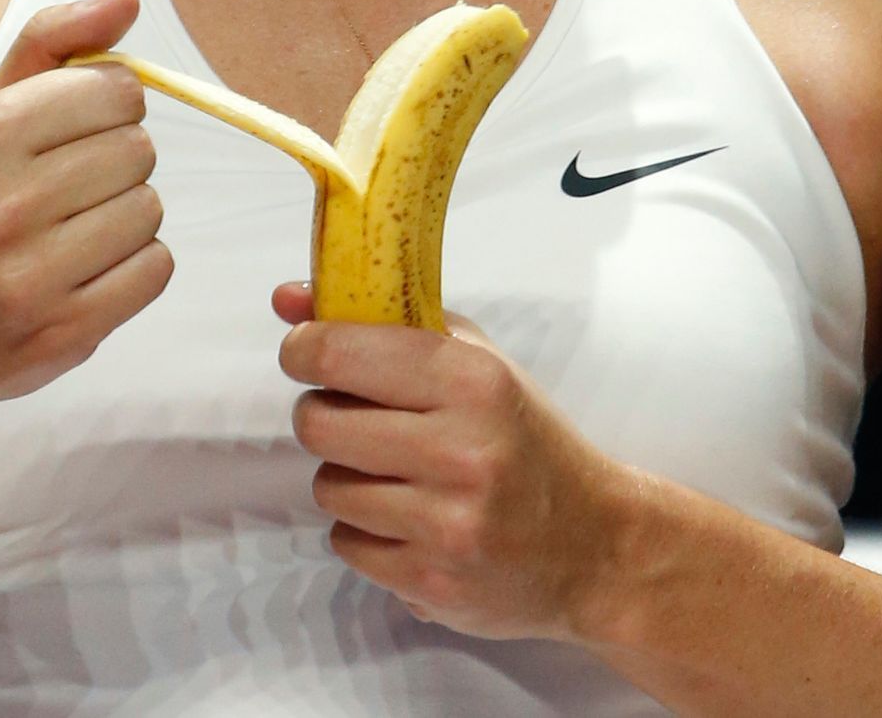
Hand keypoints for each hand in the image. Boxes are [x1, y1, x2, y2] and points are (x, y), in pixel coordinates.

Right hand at [0, 0, 172, 425]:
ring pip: (150, 208)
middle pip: (138, 149)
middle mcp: (1, 204)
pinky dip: (134, 265)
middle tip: (64, 187)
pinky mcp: (62, 333)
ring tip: (70, 229)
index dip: (106, 106)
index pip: (116, 90)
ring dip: (124, 214)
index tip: (73, 129)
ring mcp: (30, 276)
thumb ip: (52, 45)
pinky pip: (155, 269)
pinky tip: (84, 267)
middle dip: (112, 160)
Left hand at [274, 282, 625, 642]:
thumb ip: (383, 322)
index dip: (304, 348)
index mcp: (471, 380)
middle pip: (319, 424)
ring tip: (395, 473)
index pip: (340, 351)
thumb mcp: (475, 361)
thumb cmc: (526, 439)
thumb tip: (286, 299)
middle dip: (323, 415)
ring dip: (347, 477)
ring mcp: (446, 523)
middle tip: (353, 416)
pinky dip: (366, 531)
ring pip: (328, 488)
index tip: (305, 351)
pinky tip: (409, 519)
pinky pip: (347, 544)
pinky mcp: (432, 581)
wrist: (595, 547)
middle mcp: (459, 450)